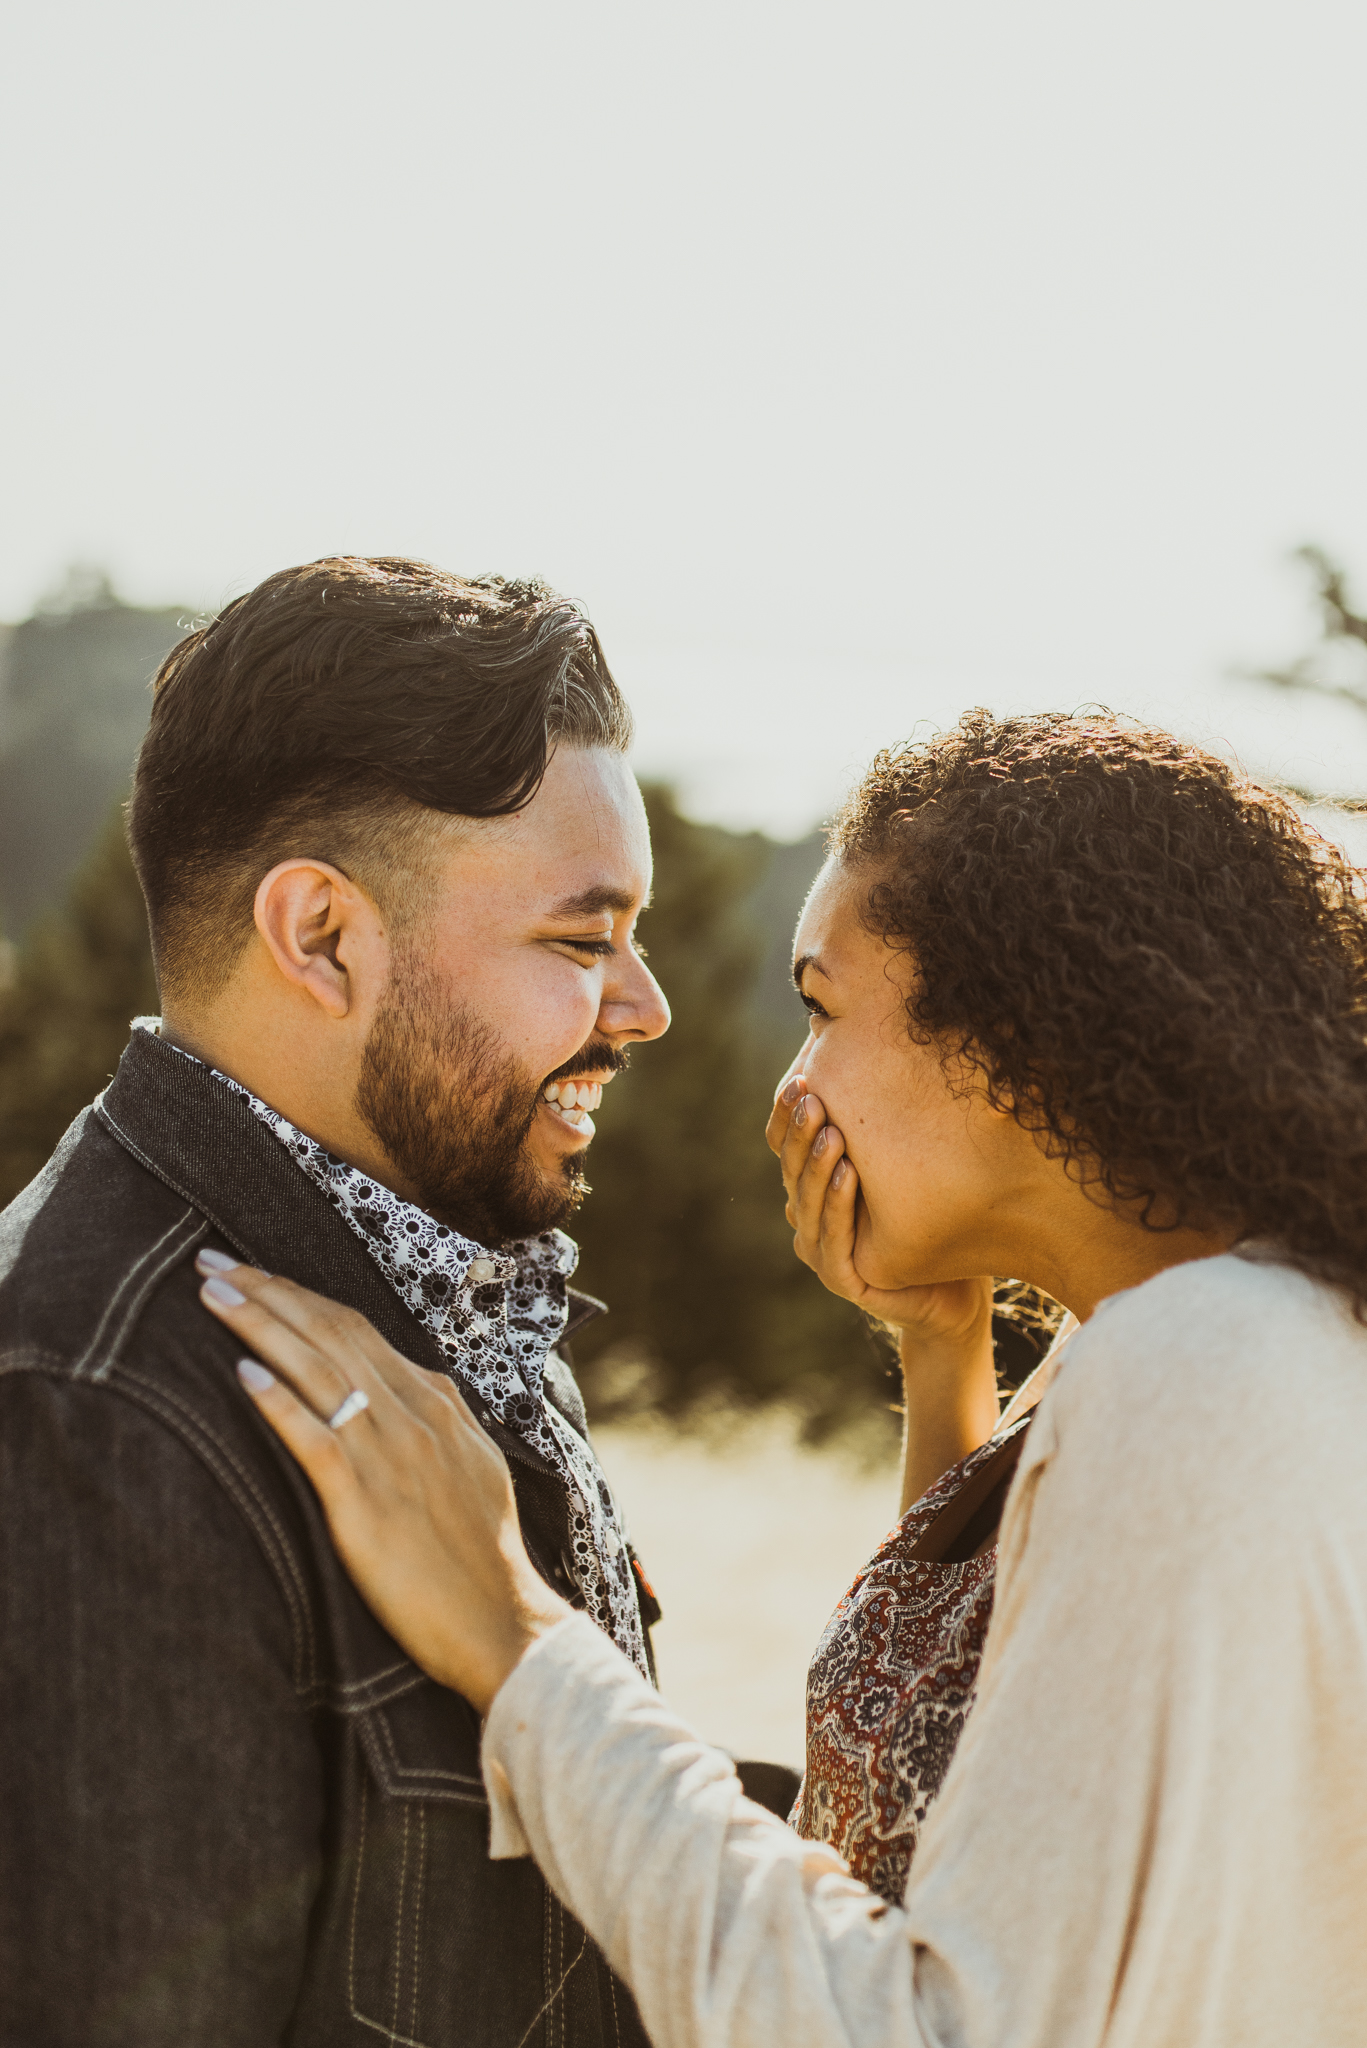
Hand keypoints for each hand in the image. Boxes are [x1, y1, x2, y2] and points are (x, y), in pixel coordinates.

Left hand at [195, 1253, 571, 1714]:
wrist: (503, 1622)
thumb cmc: (483, 1556)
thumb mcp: (471, 1467)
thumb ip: (437, 1422)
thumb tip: (409, 1389)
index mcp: (438, 1403)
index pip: (358, 1329)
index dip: (300, 1295)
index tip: (253, 1273)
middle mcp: (415, 1415)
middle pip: (331, 1332)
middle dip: (267, 1291)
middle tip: (211, 1260)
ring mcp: (392, 1455)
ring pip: (317, 1369)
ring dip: (260, 1325)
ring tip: (213, 1294)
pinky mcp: (367, 1503)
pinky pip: (317, 1439)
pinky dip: (278, 1403)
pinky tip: (243, 1375)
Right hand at [765, 1069, 992, 1342]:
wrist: (961, 1286)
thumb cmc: (935, 1214)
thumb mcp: (904, 1156)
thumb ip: (882, 1118)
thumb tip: (879, 1048)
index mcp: (813, 1183)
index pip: (784, 1143)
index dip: (787, 1112)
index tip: (803, 1072)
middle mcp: (808, 1215)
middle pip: (790, 1167)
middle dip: (799, 1128)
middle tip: (810, 1092)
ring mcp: (821, 1250)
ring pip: (806, 1201)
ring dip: (815, 1161)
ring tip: (828, 1126)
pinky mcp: (843, 1279)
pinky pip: (833, 1238)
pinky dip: (837, 1204)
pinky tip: (849, 1173)